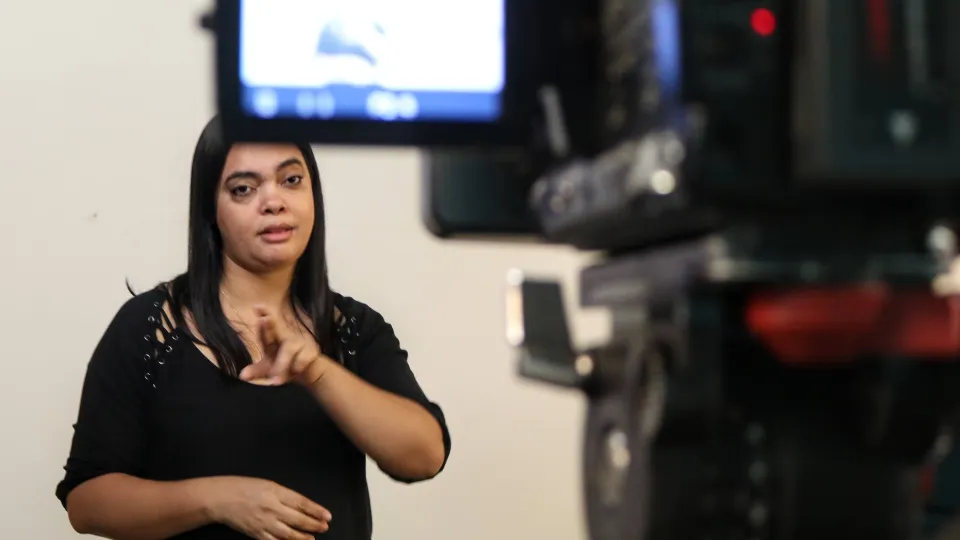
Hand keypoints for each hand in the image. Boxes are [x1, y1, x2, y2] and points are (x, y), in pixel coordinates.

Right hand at [202, 476, 330, 539]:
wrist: (220, 499)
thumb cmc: (243, 487)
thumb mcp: (268, 484)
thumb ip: (284, 495)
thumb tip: (302, 505)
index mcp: (276, 492)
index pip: (301, 502)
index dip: (316, 510)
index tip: (327, 515)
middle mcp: (272, 508)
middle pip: (297, 519)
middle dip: (313, 524)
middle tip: (324, 527)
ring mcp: (264, 523)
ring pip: (288, 534)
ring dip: (302, 537)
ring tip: (313, 538)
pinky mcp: (256, 534)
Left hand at [239, 305, 330, 385]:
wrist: (309, 372)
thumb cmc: (284, 367)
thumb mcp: (268, 370)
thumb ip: (256, 371)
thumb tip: (242, 376)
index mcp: (272, 340)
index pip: (265, 327)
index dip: (262, 315)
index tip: (257, 306)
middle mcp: (285, 337)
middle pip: (277, 330)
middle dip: (270, 326)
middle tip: (265, 319)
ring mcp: (300, 342)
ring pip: (288, 351)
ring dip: (282, 365)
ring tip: (276, 381)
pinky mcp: (312, 350)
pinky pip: (301, 360)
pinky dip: (296, 368)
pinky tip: (296, 372)